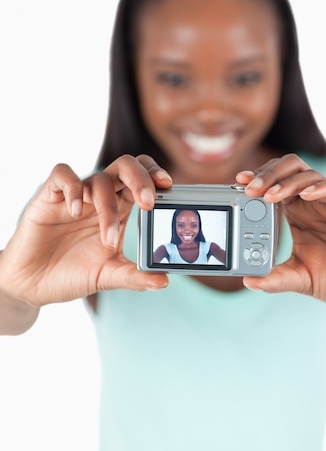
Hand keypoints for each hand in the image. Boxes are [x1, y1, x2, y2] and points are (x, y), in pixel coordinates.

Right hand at [0, 155, 171, 307]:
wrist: (32, 284)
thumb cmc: (71, 274)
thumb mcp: (107, 276)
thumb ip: (134, 277)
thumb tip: (164, 281)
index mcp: (119, 208)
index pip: (143, 177)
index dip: (155, 175)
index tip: (168, 187)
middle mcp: (100, 197)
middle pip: (126, 166)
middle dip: (140, 178)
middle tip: (148, 202)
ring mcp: (75, 195)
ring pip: (99, 178)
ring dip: (107, 207)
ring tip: (107, 239)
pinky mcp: (49, 197)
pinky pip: (62, 175)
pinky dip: (73, 188)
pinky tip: (76, 211)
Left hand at [237, 154, 325, 311]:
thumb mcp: (303, 279)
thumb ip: (277, 278)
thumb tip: (247, 280)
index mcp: (300, 215)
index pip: (275, 186)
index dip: (257, 181)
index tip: (238, 184)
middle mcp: (316, 203)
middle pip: (289, 171)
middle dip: (267, 175)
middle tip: (250, 189)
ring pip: (310, 175)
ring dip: (287, 182)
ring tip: (270, 196)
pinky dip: (321, 188)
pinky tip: (306, 195)